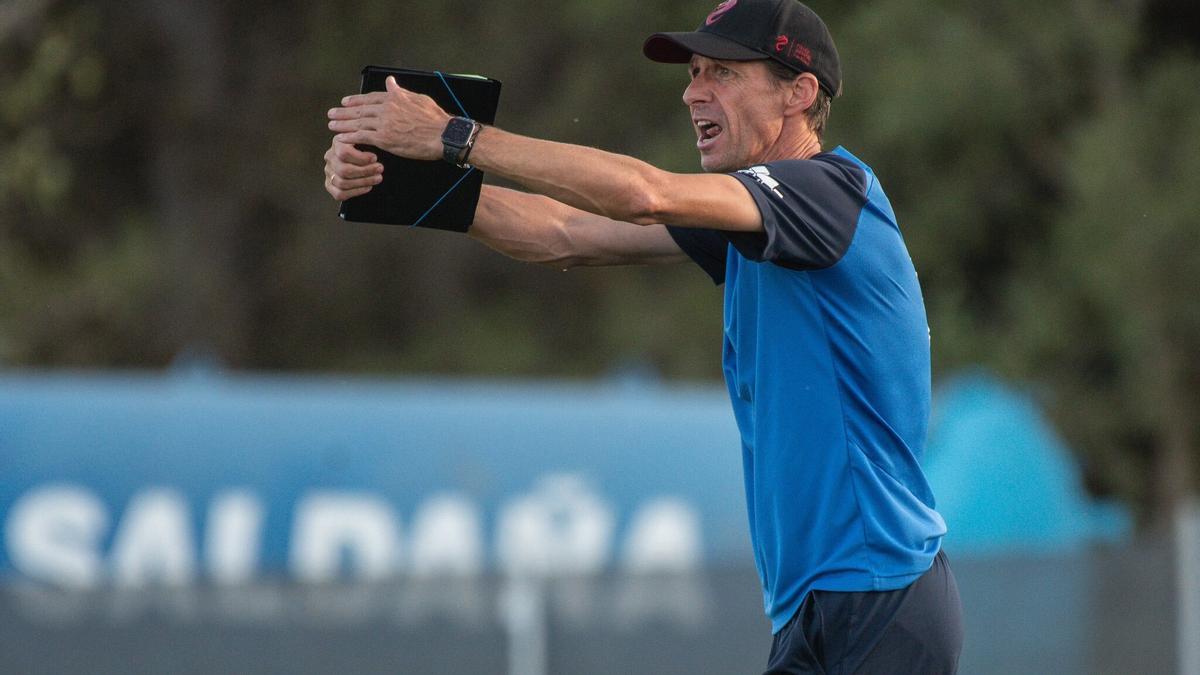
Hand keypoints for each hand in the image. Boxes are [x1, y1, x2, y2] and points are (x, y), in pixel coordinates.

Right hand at [323, 137, 382, 201]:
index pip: (344, 153)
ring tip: (378, 178)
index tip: (375, 158)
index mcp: (337, 142)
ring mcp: (329, 172)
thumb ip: (368, 139)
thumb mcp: (367, 140)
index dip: (360, 158)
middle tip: (380, 169)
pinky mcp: (330, 186)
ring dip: (363, 182)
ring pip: (343, 182)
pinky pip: (340, 193)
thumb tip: (373, 141)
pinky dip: (356, 191)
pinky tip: (368, 186)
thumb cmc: (367, 148)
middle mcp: (330, 157)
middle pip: (344, 170)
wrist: (362, 160)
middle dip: (365, 171)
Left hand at [327, 76, 449, 160]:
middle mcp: (386, 108)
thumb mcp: (418, 98)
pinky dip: (350, 137)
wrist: (442, 134)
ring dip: (343, 124)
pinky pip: (362, 136)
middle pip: (360, 110)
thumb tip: (390, 82)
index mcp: (394, 98)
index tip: (345, 102)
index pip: (369, 98)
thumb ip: (401, 91)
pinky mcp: (384, 139)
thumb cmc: (435, 119)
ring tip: (332, 125)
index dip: (355, 100)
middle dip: (343, 112)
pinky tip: (341, 138)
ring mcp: (384, 124)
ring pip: (358, 122)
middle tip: (331, 113)